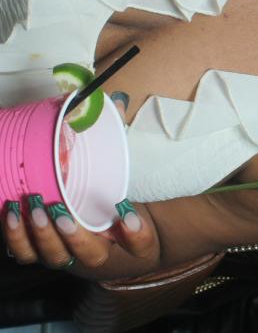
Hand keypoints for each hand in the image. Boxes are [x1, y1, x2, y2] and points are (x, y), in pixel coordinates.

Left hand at [1, 93, 153, 271]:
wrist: (87, 224)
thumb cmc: (104, 193)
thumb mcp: (116, 169)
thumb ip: (117, 140)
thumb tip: (115, 101)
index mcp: (127, 234)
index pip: (142, 243)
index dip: (136, 233)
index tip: (125, 207)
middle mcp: (99, 250)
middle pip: (92, 256)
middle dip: (75, 236)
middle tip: (62, 212)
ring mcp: (68, 253)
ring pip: (56, 257)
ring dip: (42, 235)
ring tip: (36, 206)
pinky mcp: (40, 252)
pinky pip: (27, 254)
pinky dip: (17, 236)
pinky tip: (13, 210)